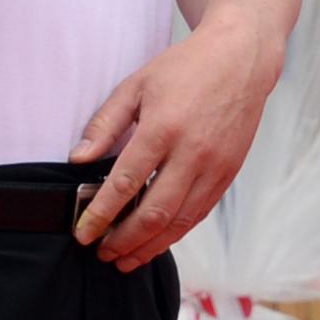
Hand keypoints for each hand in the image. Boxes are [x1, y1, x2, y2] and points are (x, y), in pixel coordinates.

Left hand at [70, 12, 282, 272]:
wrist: (241, 61)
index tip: (82, 234)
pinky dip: (174, 235)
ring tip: (123, 259)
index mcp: (162, 129)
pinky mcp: (228, 175)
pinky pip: (199, 215)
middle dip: (123, 241)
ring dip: (149, 247)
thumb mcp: (136, 85)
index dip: (101, 215)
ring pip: (179, 223)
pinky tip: (155, 242)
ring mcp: (214, 168)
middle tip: (101, 254)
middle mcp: (192, 154)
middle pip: (154, 213)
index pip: (125, 184)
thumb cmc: (185, 69)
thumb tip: (79, 160)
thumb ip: (105, 124)